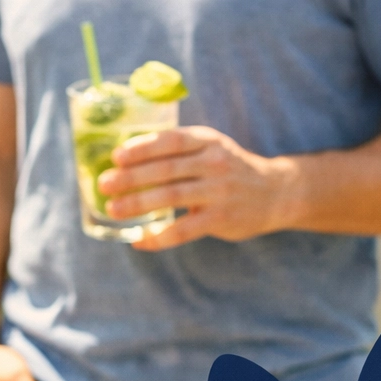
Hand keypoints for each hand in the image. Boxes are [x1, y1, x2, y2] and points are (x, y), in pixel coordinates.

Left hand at [96, 126, 298, 250]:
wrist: (276, 192)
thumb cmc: (229, 169)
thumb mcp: (211, 149)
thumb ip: (178, 150)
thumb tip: (124, 158)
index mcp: (208, 141)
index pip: (172, 140)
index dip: (143, 147)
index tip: (117, 156)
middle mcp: (215, 163)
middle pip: (166, 169)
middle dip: (131, 178)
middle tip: (104, 184)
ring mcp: (219, 191)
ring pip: (171, 197)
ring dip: (138, 204)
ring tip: (112, 209)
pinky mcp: (221, 218)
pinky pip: (183, 230)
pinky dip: (158, 237)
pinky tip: (138, 240)